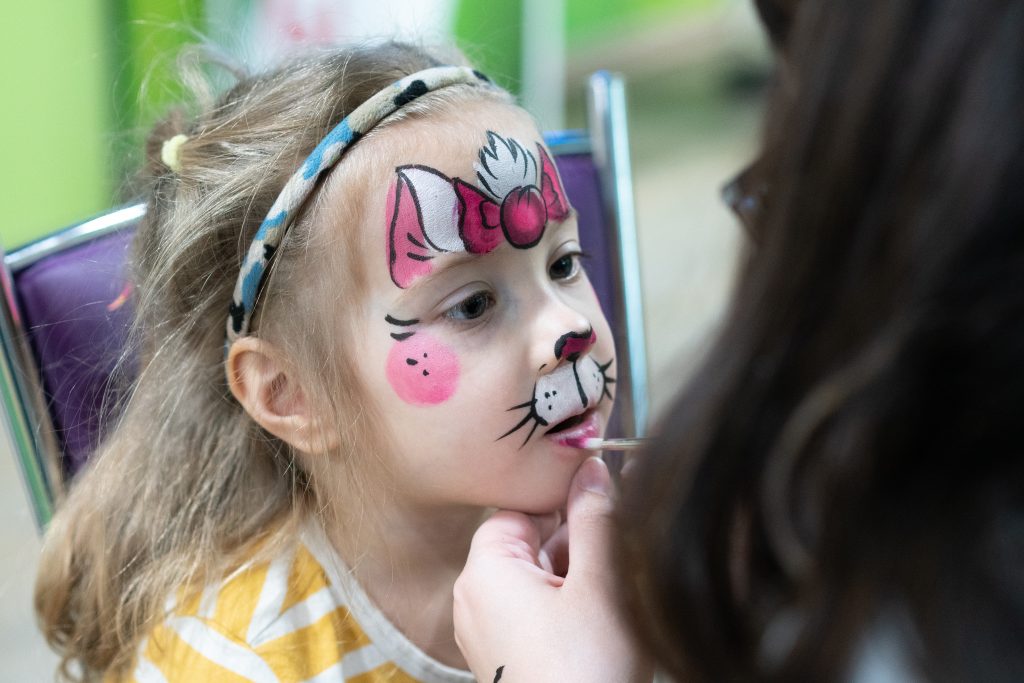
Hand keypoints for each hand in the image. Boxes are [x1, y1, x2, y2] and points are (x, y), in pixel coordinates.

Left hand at [453, 457, 649, 682]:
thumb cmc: (587, 673)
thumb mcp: (601, 583)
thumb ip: (595, 517)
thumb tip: (589, 466)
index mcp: (485, 571)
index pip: (521, 508)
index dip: (565, 501)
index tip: (605, 502)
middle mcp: (475, 599)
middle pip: (530, 541)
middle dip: (577, 544)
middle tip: (619, 558)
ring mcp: (487, 632)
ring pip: (537, 577)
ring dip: (577, 577)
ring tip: (612, 599)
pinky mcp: (506, 656)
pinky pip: (535, 611)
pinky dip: (568, 608)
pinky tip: (599, 623)